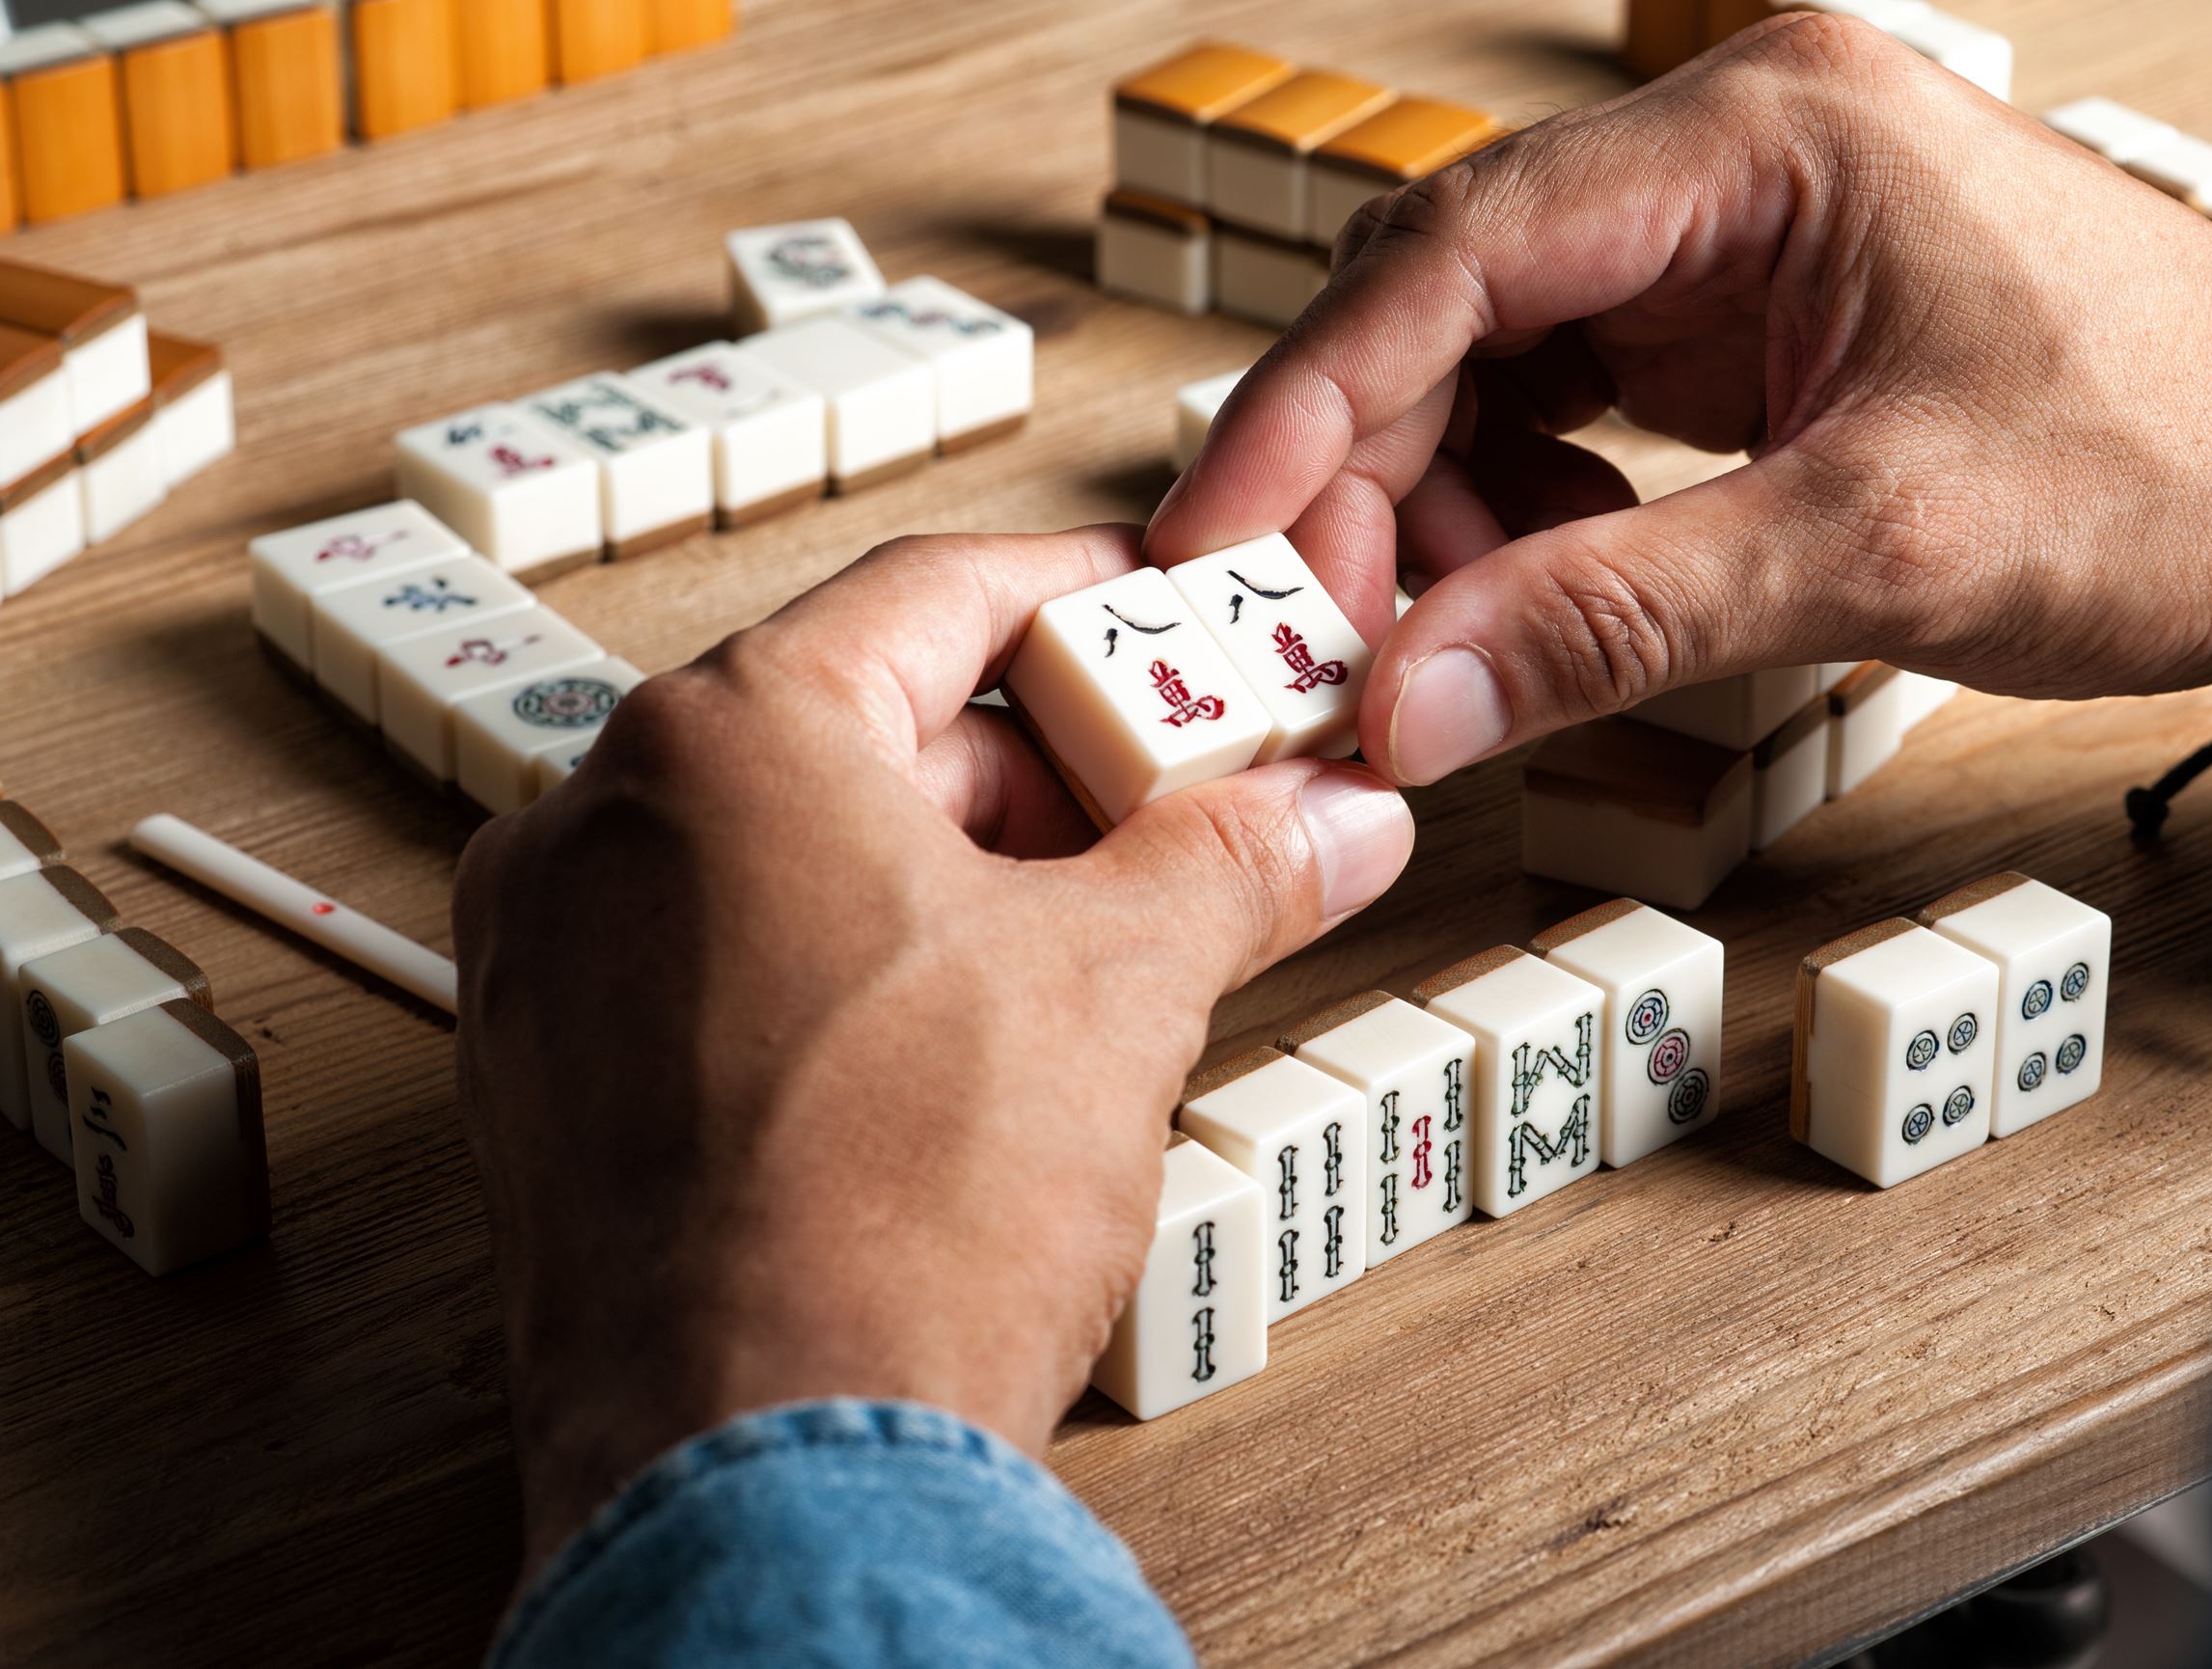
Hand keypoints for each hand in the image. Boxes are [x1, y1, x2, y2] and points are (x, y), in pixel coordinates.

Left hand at [451, 527, 1413, 1571]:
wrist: (759, 1469)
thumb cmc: (889, 1215)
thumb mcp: (1119, 987)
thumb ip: (1232, 861)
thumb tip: (1325, 819)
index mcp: (723, 741)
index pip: (935, 596)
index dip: (1081, 598)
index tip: (1160, 612)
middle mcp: (598, 826)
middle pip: (860, 725)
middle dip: (1037, 762)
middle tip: (1172, 791)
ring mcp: (554, 964)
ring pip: (787, 854)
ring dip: (950, 872)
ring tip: (1095, 927)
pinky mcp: (551, 1090)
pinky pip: (719, 964)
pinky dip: (848, 966)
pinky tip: (965, 1035)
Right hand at [1147, 12, 2211, 784]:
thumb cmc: (2176, 469)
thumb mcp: (1878, 550)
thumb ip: (1620, 616)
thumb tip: (1409, 704)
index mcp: (1762, 138)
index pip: (1456, 251)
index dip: (1312, 407)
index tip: (1222, 545)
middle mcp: (1731, 158)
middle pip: (1452, 296)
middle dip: (1370, 471)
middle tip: (1327, 631)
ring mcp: (1738, 237)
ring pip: (1497, 351)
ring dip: (1444, 496)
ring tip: (1465, 625)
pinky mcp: (1751, 319)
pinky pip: (1572, 396)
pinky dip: (1528, 500)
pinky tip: (1552, 577)